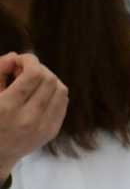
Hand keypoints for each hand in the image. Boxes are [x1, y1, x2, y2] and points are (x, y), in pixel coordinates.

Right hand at [0, 53, 67, 177]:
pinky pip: (63, 103)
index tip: (21, 60)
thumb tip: (16, 56)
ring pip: (61, 90)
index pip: (34, 74)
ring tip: (33, 82)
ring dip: (49, 79)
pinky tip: (41, 93)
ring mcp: (43, 127)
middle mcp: (28, 118)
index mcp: (7, 107)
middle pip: (49, 80)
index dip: (30, 60)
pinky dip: (55, 92)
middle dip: (39, 68)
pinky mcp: (51, 132)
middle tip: (25, 71)